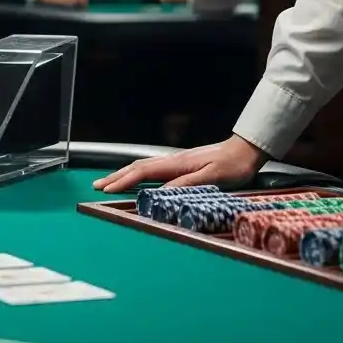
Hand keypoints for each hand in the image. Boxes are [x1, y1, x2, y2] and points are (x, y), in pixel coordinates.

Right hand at [92, 135, 267, 193]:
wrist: (246, 150)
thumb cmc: (232, 166)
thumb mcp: (212, 178)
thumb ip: (186, 184)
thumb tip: (161, 192)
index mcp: (176, 164)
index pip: (143, 173)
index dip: (124, 181)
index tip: (107, 190)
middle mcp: (172, 160)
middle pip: (137, 168)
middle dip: (116, 177)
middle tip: (97, 186)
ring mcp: (176, 161)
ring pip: (143, 167)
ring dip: (124, 174)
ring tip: (109, 182)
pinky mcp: (181, 163)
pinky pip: (152, 169)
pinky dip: (137, 173)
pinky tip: (136, 177)